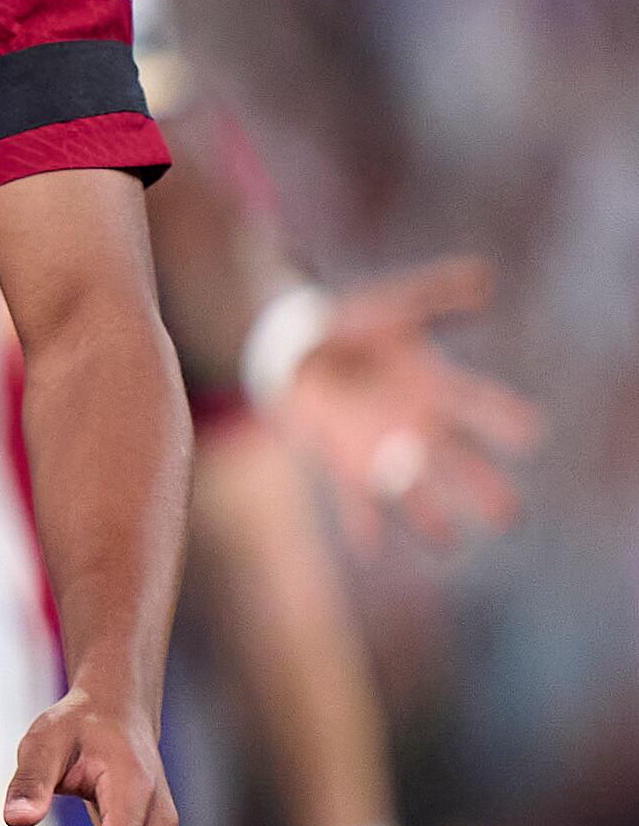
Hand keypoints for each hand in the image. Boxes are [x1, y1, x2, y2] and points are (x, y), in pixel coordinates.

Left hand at [272, 258, 539, 552]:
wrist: (295, 340)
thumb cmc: (351, 318)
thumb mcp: (393, 302)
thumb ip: (435, 294)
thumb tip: (483, 276)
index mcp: (437, 386)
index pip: (480, 404)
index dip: (504, 418)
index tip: (530, 433)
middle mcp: (418, 422)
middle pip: (458, 460)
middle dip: (481, 486)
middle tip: (509, 515)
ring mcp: (381, 445)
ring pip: (412, 487)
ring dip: (426, 513)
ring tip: (447, 541)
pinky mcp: (341, 458)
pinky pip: (354, 496)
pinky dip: (362, 521)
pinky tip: (369, 548)